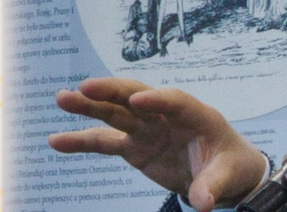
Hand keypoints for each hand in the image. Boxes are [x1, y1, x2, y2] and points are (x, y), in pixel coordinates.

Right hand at [48, 78, 266, 211]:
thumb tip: (202, 203)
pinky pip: (105, 142)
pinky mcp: (135, 147)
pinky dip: (81, 141)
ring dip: (89, 106)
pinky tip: (55, 141)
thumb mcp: (228, 176)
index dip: (159, 100)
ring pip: (116, 114)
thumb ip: (212, 186)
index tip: (139, 100)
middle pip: (138, 97)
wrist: (225, 173)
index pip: (176, 102)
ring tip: (62, 98)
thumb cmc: (231, 167)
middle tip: (86, 86)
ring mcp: (149, 130)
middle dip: (114, 91)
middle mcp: (168, 117)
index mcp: (198, 116)